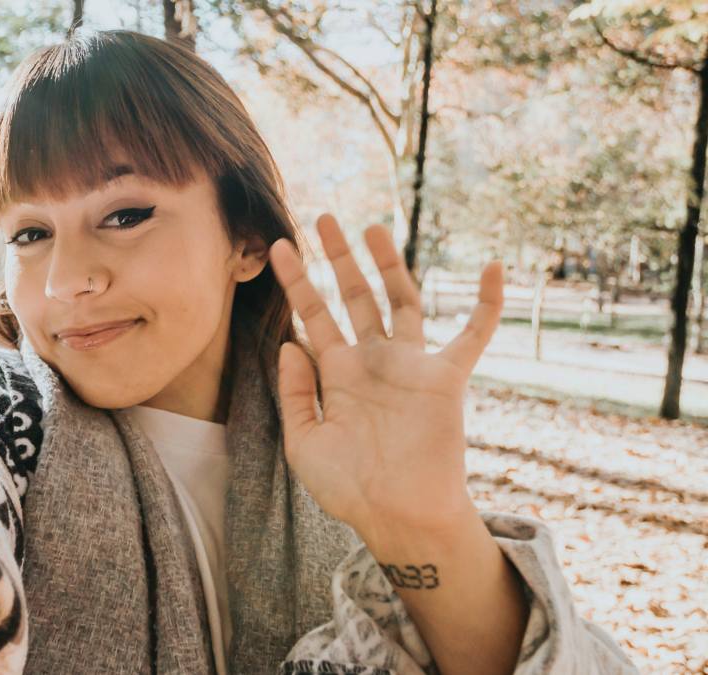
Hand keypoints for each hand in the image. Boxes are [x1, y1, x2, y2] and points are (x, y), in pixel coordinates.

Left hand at [269, 214, 503, 543]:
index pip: (314, 315)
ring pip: (402, 301)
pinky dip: (486, 303)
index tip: (278, 245)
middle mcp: (373, 362)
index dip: (296, 280)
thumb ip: (293, 392)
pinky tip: (492, 268)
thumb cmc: (348, 488)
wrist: (397, 517)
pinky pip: (472, 335)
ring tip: (372, 226)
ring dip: (389, 263)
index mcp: (338, 374)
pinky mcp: (446, 378)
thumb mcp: (304, 442)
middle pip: (355, 296)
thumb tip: (290, 342)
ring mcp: (411, 366)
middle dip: (338, 258)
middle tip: (323, 218)